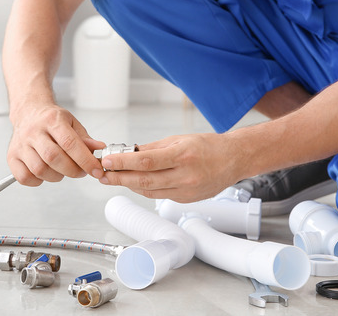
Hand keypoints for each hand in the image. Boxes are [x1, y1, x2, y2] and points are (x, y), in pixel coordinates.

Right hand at [7, 103, 105, 185]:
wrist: (28, 112)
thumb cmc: (51, 119)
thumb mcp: (72, 123)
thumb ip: (85, 139)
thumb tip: (99, 149)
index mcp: (52, 120)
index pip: (70, 143)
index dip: (85, 160)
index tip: (96, 170)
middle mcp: (33, 131)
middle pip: (53, 157)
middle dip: (72, 170)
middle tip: (81, 171)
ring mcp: (20, 144)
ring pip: (39, 169)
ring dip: (56, 176)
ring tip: (63, 170)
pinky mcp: (12, 156)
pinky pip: (24, 177)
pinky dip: (38, 180)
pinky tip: (46, 172)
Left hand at [97, 133, 239, 202]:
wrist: (234, 159)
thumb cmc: (209, 146)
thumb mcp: (179, 139)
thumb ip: (153, 148)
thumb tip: (130, 152)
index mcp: (182, 156)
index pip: (146, 162)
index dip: (124, 163)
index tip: (109, 161)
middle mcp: (185, 175)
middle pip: (144, 180)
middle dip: (120, 178)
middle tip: (104, 175)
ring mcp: (186, 190)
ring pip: (150, 191)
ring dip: (129, 185)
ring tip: (114, 179)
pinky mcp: (187, 200)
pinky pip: (160, 195)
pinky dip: (145, 189)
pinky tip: (135, 183)